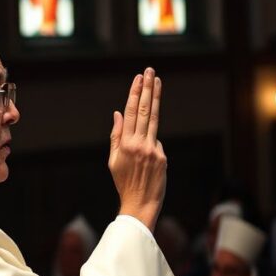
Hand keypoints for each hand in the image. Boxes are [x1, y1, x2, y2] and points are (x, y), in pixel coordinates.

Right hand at [109, 68, 166, 230]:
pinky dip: (152, 141)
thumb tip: (119, 114)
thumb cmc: (124, 182)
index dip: (135, 94)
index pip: (132, 112)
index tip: (139, 78)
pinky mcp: (162, 157)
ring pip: (155, 119)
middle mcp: (139, 144)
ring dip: (156, 99)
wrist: (140, 204)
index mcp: (125, 144)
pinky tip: (148, 154)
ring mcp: (153, 150)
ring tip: (157, 82)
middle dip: (147, 89)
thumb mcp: (113, 160)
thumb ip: (116, 135)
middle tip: (150, 71)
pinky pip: (156, 143)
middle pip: (145, 111)